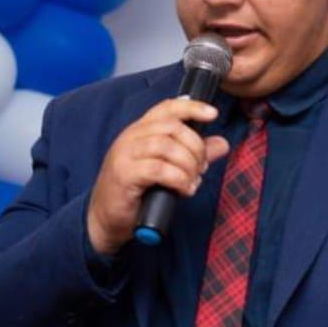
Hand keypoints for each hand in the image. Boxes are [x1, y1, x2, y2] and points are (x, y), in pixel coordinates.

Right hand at [87, 98, 229, 255]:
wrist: (105, 219)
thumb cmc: (136, 192)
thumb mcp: (169, 169)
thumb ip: (194, 154)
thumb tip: (222, 144)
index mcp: (141, 130)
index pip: (168, 108)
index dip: (192, 107)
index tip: (213, 114)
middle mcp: (131, 137)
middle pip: (172, 127)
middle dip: (195, 147)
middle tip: (201, 168)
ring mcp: (125, 154)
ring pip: (166, 146)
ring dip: (188, 164)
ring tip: (192, 181)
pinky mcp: (124, 175)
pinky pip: (158, 169)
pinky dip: (178, 179)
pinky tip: (183, 189)